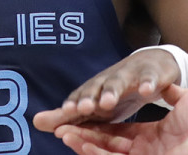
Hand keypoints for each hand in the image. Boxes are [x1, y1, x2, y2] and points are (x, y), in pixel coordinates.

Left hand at [35, 48, 181, 127]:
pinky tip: (146, 91)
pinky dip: (147, 83)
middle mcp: (108, 80)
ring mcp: (130, 75)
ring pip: (119, 82)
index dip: (72, 105)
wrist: (151, 66)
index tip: (64, 113)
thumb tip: (35, 122)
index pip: (80, 98)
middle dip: (89, 97)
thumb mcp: (95, 105)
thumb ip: (67, 116)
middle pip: (96, 88)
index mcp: (94, 90)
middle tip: (83, 108)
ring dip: (112, 90)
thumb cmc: (117, 91)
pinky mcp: (150, 73)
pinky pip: (149, 78)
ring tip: (107, 101)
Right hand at [52, 85, 187, 154]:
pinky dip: (97, 153)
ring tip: (65, 134)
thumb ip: (168, 94)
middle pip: (105, 145)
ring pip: (105, 154)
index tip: (78, 117)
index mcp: (150, 138)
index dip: (96, 127)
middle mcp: (144, 151)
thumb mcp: (184, 101)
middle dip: (82, 136)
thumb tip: (160, 83)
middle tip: (60, 128)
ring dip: (84, 145)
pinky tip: (82, 144)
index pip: (115, 134)